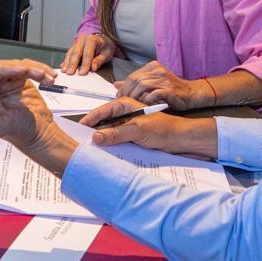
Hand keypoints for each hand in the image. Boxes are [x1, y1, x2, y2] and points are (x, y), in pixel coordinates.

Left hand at [0, 59, 77, 176]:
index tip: (21, 70)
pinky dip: (40, 70)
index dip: (4, 70)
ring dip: (35, 68)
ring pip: (18, 65)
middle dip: (24, 68)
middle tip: (38, 73)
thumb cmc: (19, 132)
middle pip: (5, 67)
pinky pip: (29, 68)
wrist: (38, 134)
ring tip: (46, 76)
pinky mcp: (19, 80)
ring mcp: (6, 82)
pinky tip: (49, 76)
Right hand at [61, 34, 107, 74]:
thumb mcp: (107, 53)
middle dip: (73, 63)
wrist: (100, 39)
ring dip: (67, 62)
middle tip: (70, 72)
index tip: (82, 72)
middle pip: (76, 52)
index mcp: (92, 40)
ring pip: (70, 53)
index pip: (88, 53)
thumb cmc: (104, 46)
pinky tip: (63, 67)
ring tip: (64, 70)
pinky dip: (65, 61)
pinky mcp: (73, 46)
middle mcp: (82, 40)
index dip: (85, 63)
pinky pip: (68, 53)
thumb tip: (93, 68)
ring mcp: (76, 43)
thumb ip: (99, 60)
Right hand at [78, 97, 217, 160]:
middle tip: (80, 141)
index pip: (102, 111)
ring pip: (111, 133)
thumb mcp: (138, 130)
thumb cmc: (164, 130)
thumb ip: (116, 133)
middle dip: (93, 131)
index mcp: (126, 105)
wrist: (184, 141)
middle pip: (104, 122)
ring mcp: (130, 127)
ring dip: (102, 141)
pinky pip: (118, 142)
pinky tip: (106, 154)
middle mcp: (126, 115)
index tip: (77, 128)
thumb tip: (95, 137)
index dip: (89, 119)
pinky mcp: (134, 138)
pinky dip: (112, 147)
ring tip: (89, 150)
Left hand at [114, 60, 210, 110]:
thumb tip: (116, 84)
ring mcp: (164, 79)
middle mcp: (158, 70)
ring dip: (134, 97)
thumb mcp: (152, 84)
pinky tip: (143, 108)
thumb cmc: (171, 91)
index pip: (132, 76)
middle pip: (135, 80)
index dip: (124, 88)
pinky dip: (146, 102)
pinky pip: (153, 95)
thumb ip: (135, 83)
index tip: (119, 97)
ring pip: (142, 86)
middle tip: (122, 104)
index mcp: (153, 67)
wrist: (191, 94)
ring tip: (132, 106)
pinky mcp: (169, 89)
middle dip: (127, 93)